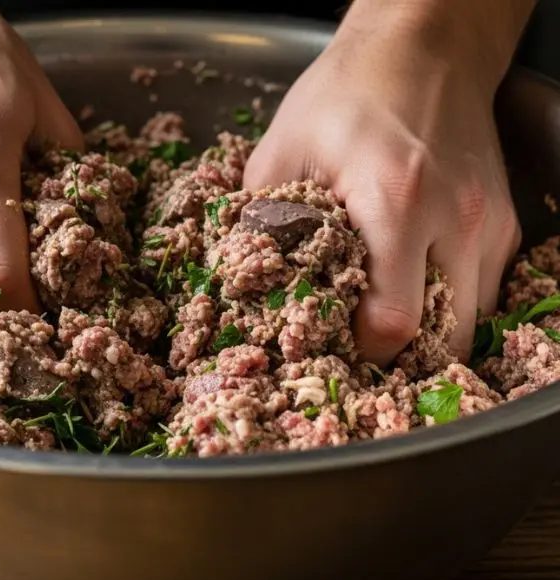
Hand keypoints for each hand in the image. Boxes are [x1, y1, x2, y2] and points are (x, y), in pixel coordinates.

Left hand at [243, 9, 521, 365]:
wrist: (423, 48)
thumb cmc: (344, 96)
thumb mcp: (280, 153)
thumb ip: (262, 224)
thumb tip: (250, 284)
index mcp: (396, 202)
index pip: (394, 322)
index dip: (361, 351)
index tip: (331, 348)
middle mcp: (457, 220)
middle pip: (443, 339)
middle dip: (398, 356)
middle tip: (357, 349)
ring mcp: (489, 224)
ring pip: (469, 323)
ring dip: (426, 335)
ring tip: (382, 323)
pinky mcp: (503, 223)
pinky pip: (482, 292)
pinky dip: (448, 306)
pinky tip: (411, 289)